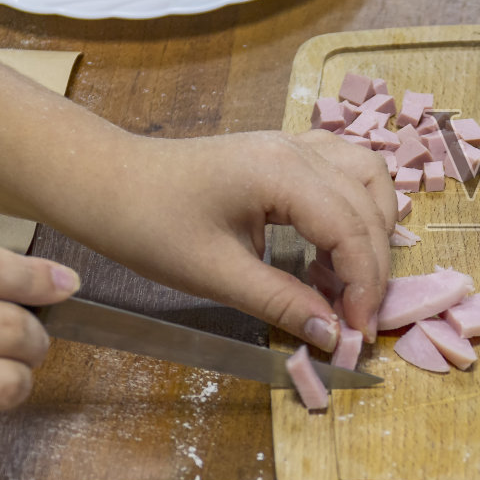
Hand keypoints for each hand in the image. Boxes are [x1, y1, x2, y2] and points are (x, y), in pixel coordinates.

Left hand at [61, 130, 397, 345]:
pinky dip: (354, 209)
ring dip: (372, 229)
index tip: (359, 332)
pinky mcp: (285, 153)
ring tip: (350, 279)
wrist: (106, 183)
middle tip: (358, 318)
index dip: (364, 284)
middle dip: (372, 266)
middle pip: (368, 205)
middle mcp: (298, 149)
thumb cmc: (149, 224)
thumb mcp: (215, 274)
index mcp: (282, 173)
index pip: (351, 229)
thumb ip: (282, 302)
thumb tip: (332, 334)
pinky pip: (344, 171)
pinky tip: (333, 248)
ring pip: (367, 178)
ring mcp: (293, 145)